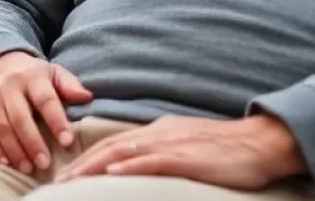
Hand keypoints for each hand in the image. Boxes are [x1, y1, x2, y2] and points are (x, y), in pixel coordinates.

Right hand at [0, 51, 92, 172]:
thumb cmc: (29, 73)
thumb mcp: (50, 71)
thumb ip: (68, 84)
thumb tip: (87, 97)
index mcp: (31, 76)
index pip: (45, 99)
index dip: (57, 120)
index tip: (67, 141)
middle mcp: (9, 86)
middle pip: (20, 117)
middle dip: (33, 142)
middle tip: (45, 163)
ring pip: (2, 127)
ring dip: (15, 150)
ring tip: (28, 167)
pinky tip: (6, 162)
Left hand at [54, 114, 306, 189]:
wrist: (258, 142)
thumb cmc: (224, 149)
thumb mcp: (185, 148)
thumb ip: (162, 154)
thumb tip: (139, 167)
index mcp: (156, 133)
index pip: (113, 144)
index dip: (87, 157)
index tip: (66, 172)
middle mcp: (156, 135)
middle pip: (110, 147)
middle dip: (81, 164)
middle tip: (57, 180)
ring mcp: (170, 145)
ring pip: (124, 153)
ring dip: (95, 166)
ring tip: (72, 180)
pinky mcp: (186, 157)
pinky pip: (153, 161)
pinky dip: (131, 166)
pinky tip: (113, 172)